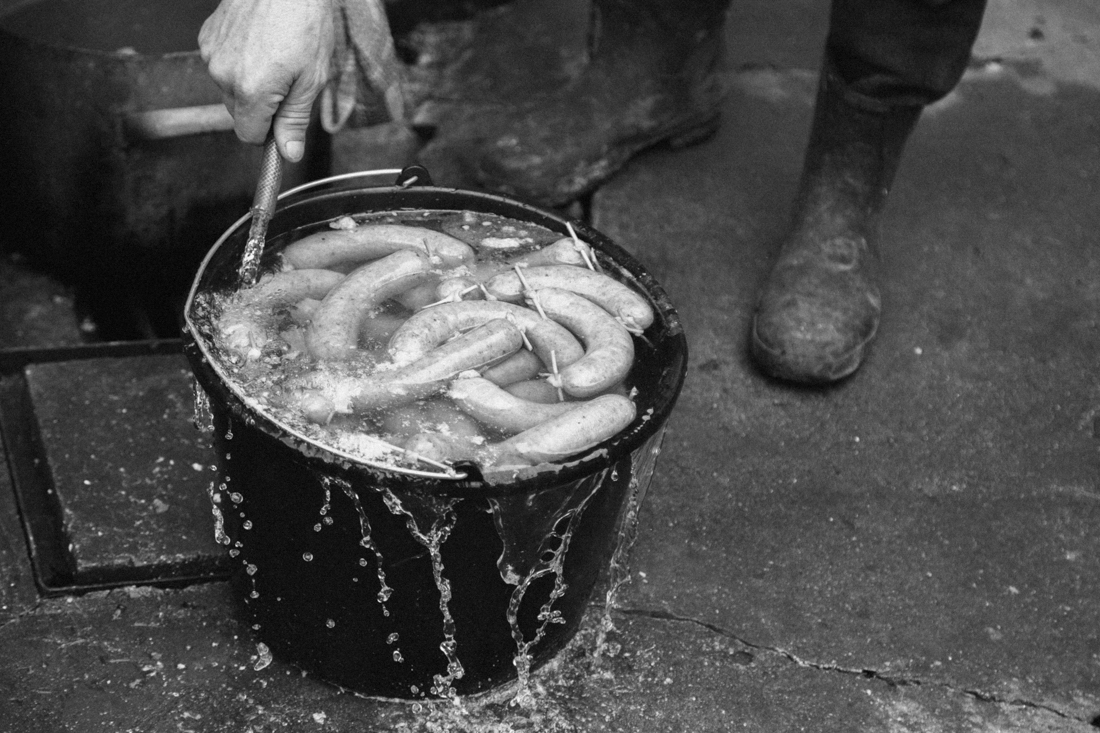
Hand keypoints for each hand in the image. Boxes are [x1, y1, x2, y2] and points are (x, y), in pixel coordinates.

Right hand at [199, 0, 334, 161]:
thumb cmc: (304, 21)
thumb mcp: (311, 79)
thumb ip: (295, 120)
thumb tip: (288, 152)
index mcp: (251, 90)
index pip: (249, 136)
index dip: (268, 134)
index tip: (283, 123)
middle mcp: (224, 74)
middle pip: (239, 114)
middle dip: (262, 108)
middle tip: (287, 81)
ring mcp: (212, 54)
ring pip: (230, 90)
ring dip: (250, 84)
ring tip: (274, 57)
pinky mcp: (208, 37)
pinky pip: (222, 65)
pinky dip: (239, 62)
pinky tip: (258, 44)